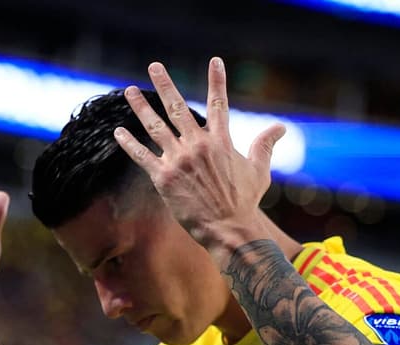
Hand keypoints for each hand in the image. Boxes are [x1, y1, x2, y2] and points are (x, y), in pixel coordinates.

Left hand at [113, 58, 285, 257]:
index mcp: (220, 141)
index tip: (215, 61)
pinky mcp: (163, 178)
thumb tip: (281, 127)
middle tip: (154, 66)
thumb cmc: (244, 202)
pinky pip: (142, 156)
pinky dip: (129, 143)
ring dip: (141, 107)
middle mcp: (197, 145)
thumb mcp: (259, 170)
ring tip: (128, 90)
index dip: (217, 80)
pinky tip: (118, 131)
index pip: (219, 102)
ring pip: (155, 127)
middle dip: (165, 84)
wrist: (229, 228)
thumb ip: (264, 145)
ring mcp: (178, 160)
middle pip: (178, 107)